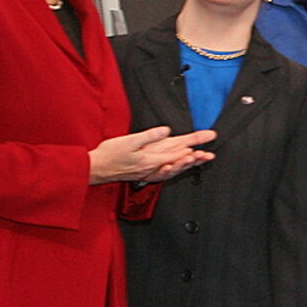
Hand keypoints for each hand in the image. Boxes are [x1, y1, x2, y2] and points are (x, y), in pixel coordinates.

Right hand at [89, 126, 215, 184]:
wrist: (96, 169)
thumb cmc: (109, 154)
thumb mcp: (129, 142)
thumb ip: (149, 137)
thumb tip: (166, 131)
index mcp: (152, 158)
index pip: (179, 150)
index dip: (195, 142)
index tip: (209, 137)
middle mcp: (154, 167)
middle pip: (180, 160)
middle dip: (197, 157)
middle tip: (211, 154)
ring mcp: (149, 172)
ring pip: (174, 168)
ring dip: (189, 164)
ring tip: (201, 159)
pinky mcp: (144, 174)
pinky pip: (163, 174)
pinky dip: (174, 171)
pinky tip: (178, 168)